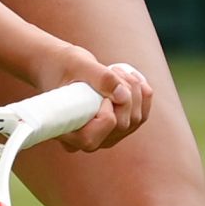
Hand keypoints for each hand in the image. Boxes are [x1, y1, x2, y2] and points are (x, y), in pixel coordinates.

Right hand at [19, 42, 154, 154]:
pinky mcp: (117, 127)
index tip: (100, 90)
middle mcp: (85, 141)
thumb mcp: (77, 65)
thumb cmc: (62, 65)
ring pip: (135, 120)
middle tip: (112, 70)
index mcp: (66, 132)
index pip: (91, 138)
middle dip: (125, 94)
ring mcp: (104, 136)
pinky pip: (140, 116)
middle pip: (120, 126)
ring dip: (135, 91)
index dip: (105, 114)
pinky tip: (132, 78)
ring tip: (117, 71)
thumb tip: (123, 96)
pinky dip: (143, 95)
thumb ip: (99, 78)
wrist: (61, 67)